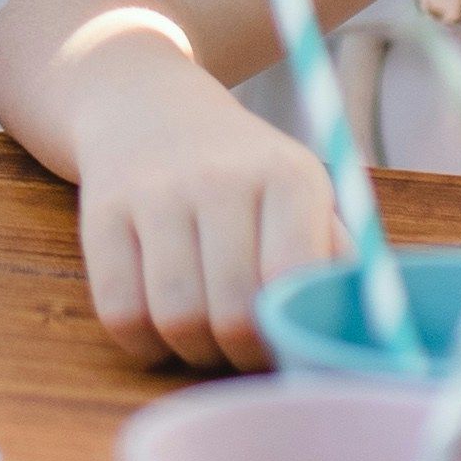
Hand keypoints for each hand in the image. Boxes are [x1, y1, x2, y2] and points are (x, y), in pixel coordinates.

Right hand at [71, 84, 349, 368]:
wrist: (147, 105)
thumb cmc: (244, 173)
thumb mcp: (302, 193)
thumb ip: (335, 259)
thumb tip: (361, 336)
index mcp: (288, 176)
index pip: (293, 283)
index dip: (291, 335)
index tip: (288, 345)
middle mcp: (220, 177)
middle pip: (232, 313)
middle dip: (241, 354)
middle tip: (243, 351)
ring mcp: (154, 193)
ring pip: (174, 319)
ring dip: (191, 351)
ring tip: (203, 337)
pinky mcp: (99, 212)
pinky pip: (118, 312)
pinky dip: (143, 341)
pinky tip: (158, 324)